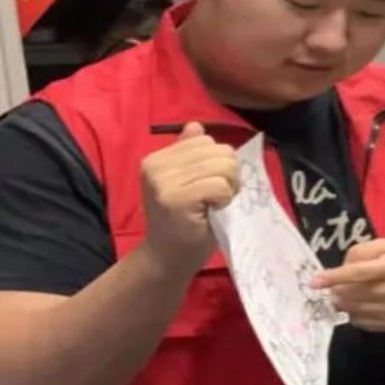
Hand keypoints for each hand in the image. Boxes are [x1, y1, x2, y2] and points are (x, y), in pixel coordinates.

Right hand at [139, 122, 239, 273]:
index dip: (219, 163)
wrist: (167, 258)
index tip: (209, 186)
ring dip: (229, 187)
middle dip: (228, 174)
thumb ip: (190, 155)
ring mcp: (163, 182)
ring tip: (214, 203)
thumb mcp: (187, 183)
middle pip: (220, 150)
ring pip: (223, 165)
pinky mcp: (176, 198)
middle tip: (216, 197)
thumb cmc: (184, 222)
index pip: (206, 140)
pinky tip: (213, 210)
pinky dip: (225, 198)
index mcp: (157, 158)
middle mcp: (155, 165)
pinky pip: (220, 185)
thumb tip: (196, 125)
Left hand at [313, 239, 384, 331]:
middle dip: (336, 292)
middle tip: (330, 288)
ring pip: (356, 311)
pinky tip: (357, 306)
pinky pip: (364, 323)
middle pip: (354, 295)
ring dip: (343, 304)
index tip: (315, 281)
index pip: (359, 274)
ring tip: (341, 296)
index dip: (335, 277)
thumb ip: (364, 250)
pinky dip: (354, 315)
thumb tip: (343, 265)